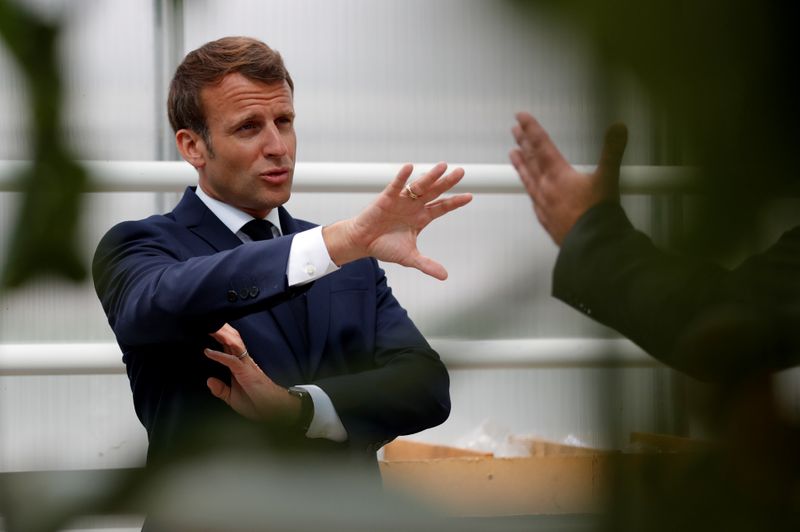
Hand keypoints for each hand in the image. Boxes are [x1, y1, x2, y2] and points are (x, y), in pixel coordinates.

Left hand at [205, 324, 299, 422]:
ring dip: (220, 336)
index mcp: (239, 365)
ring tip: (207, 328)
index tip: (207, 327)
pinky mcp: (246, 373)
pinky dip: (219, 355)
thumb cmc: (257, 402)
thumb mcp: (233, 398)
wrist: (273, 409)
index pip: (228, 346)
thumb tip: (209, 381)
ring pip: (232, 344)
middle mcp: (243, 361)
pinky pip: (231, 361)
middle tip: (206, 319)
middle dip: (220, 329)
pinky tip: (208, 352)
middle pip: (231, 339)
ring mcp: (245, 365)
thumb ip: (221, 389)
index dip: (218, 336)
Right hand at [322, 162, 471, 279]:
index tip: (470, 197)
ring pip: (419, 186)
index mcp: (421, 218)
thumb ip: (427, 265)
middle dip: (447, 183)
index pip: (442, 207)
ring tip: (443, 166)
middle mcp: (414, 206)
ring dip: (430, 176)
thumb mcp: (409, 257)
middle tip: (461, 172)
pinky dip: (402, 177)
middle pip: (435, 192)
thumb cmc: (385, 246)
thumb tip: (445, 276)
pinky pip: (396, 186)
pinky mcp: (387, 198)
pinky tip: (409, 167)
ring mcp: (401, 200)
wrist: (363, 243)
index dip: (455, 202)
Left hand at [510, 112, 627, 245]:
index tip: (520, 117)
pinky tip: (529, 190)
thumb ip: (612, 151)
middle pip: (531, 160)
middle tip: (514, 130)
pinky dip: (529, 189)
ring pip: (528, 179)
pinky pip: (533, 199)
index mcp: (558, 174)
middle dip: (523, 143)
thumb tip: (618, 129)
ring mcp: (544, 204)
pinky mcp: (546, 219)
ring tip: (512, 154)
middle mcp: (546, 188)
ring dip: (520, 164)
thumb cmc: (597, 215)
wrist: (591, 245)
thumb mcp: (608, 177)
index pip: (541, 145)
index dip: (531, 129)